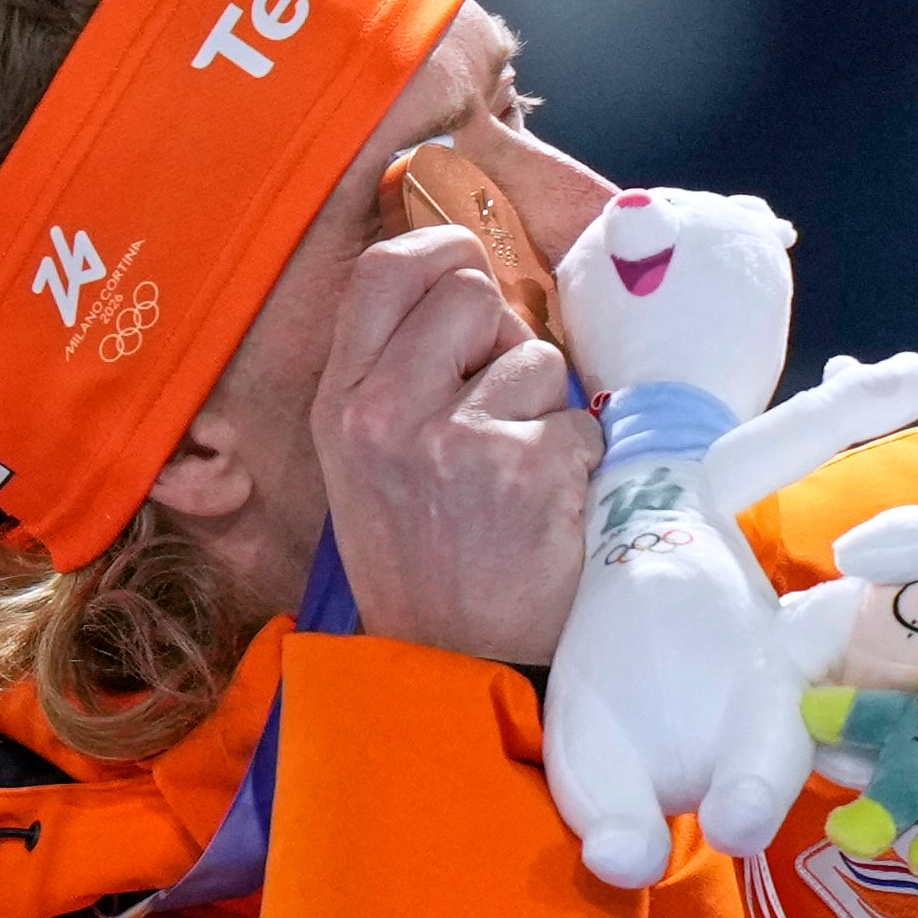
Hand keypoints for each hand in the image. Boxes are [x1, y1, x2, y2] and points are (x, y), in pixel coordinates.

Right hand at [315, 224, 595, 668]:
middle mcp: (383, 411)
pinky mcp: (522, 469)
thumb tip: (470, 285)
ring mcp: (452, 438)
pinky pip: (578, 421)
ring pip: (536, 355)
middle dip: (501, 334)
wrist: (446, 667)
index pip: (386, 268)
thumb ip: (396, 372)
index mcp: (339, 402)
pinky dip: (576, 462)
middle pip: (471, 290)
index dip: (444, 251)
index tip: (470, 272)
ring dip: (542, 408)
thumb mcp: (364, 461)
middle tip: (495, 401)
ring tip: (513, 473)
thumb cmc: (419, 557)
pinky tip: (544, 510)